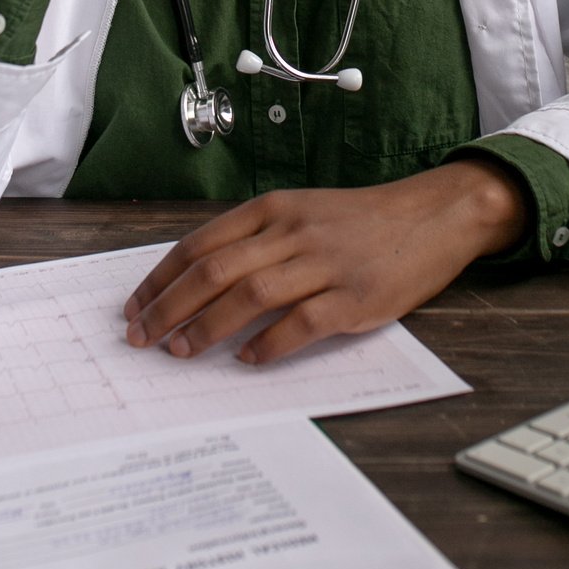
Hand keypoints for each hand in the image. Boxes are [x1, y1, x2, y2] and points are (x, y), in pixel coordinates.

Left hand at [122, 160, 528, 365]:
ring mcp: (325, 263)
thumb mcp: (302, 212)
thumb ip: (256, 240)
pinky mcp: (355, 297)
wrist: (434, 215)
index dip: (161, 278)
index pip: (201, 244)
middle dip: (169, 307)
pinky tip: (247, 359)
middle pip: (215, 270)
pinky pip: (301, 323)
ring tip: (181, 351)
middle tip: (140, 338)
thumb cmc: (361, 221)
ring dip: (207, 327)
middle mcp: (293, 231)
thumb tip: (199, 282)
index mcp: (273, 208)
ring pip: (249, 295)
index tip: (135, 307)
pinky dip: (268, 344)